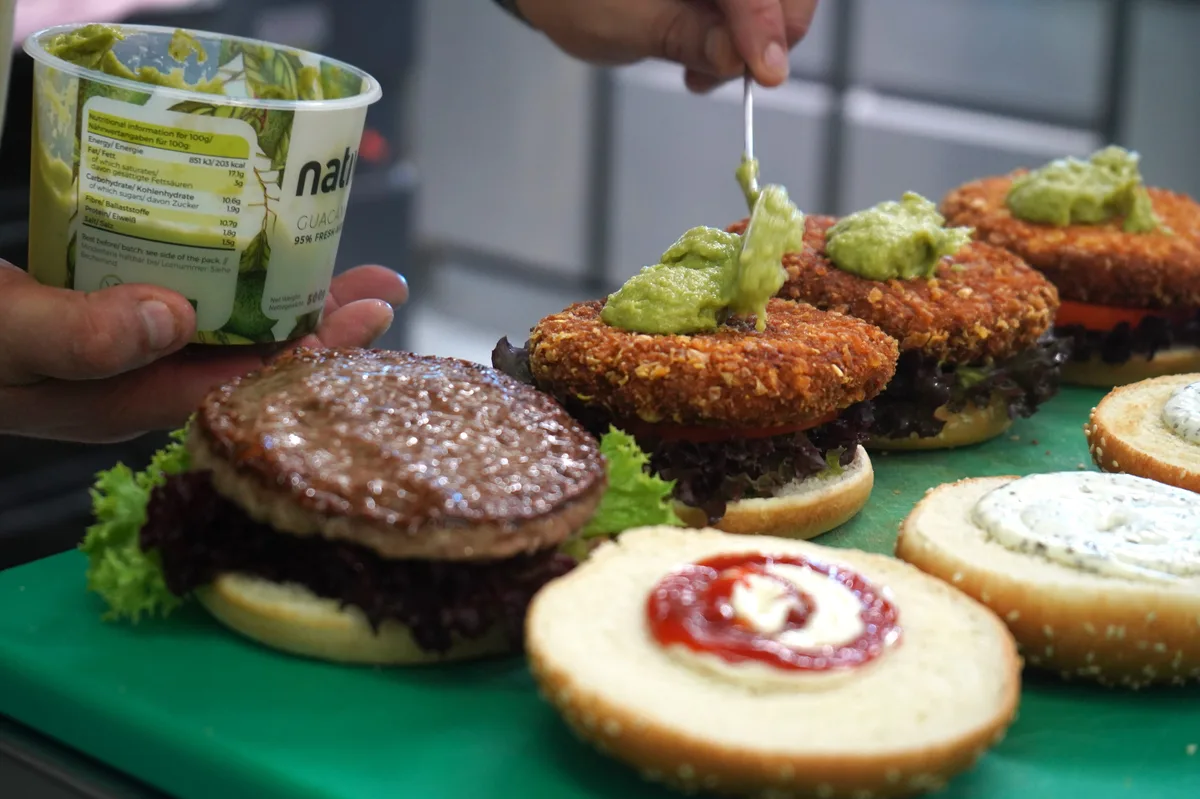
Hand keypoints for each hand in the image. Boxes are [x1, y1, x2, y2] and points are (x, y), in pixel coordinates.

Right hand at [0, 263, 407, 442]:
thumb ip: (73, 338)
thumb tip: (172, 321)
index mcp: (118, 400)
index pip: (235, 387)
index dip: (305, 356)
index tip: (363, 321)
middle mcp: (131, 381)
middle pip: (246, 359)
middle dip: (317, 326)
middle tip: (381, 289)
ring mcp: (118, 350)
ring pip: (222, 329)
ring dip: (283, 298)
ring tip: (344, 269)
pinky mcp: (103, 316)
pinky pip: (187, 302)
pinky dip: (229, 280)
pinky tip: (257, 259)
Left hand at [516, 0, 818, 91]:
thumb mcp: (625, 21)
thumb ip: (686, 36)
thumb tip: (736, 58)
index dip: (764, 21)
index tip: (765, 72)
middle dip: (773, 30)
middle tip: (738, 75)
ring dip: (761, 37)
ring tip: (708, 72)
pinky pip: (760, 4)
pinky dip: (749, 33)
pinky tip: (712, 57)